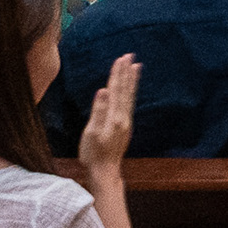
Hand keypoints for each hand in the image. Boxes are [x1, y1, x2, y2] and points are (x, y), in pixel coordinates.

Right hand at [77, 55, 142, 180]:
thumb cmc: (94, 154)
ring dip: (131, 80)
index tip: (120, 58)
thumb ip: (99, 111)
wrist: (105, 172)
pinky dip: (130, 92)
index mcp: (115, 117)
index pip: (116, 90)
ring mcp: (126, 122)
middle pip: (125, 90)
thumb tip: (103, 90)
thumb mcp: (91, 132)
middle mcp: (124, 117)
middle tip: (129, 55)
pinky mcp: (125, 126)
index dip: (117, 74)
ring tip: (136, 66)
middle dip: (126, 72)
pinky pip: (129, 103)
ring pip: (129, 96)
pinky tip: (130, 89)